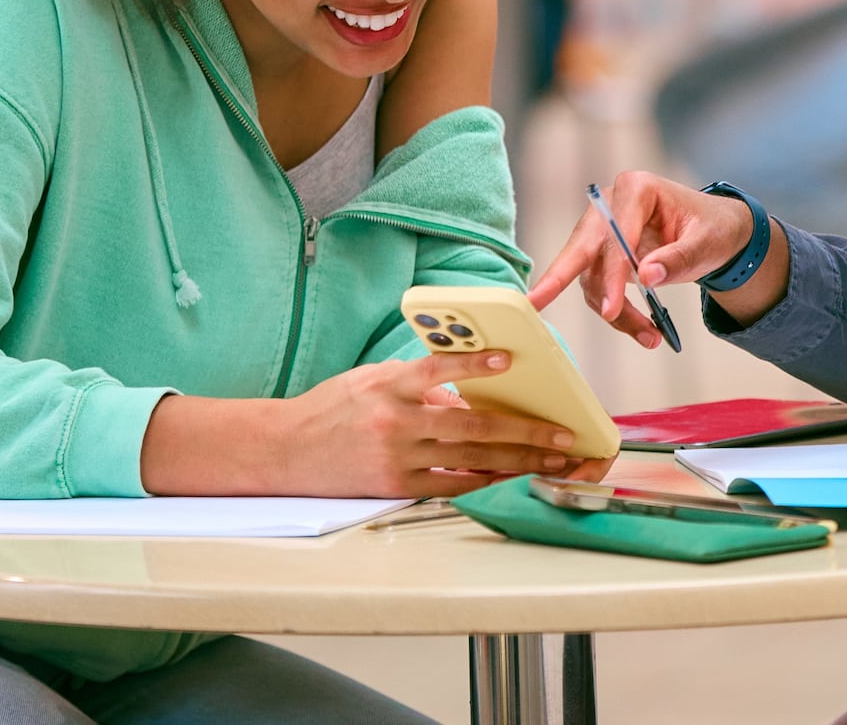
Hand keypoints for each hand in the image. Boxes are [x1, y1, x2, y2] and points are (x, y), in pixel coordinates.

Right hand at [271, 352, 585, 498]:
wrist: (285, 451)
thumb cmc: (332, 410)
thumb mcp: (371, 380)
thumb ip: (417, 385)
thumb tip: (465, 394)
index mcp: (389, 386)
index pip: (438, 369)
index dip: (475, 365)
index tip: (509, 359)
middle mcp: (395, 422)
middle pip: (472, 427)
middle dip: (524, 431)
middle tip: (561, 434)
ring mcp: (397, 459)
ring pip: (470, 460)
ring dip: (517, 461)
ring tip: (551, 459)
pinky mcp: (396, 487)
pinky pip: (451, 486)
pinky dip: (485, 481)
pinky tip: (512, 477)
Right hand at [523, 171, 758, 344]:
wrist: (716, 231)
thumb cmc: (713, 229)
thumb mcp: (707, 243)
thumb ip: (679, 258)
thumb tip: (647, 277)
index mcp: (637, 188)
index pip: (615, 234)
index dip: (612, 274)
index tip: (611, 309)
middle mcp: (611, 204)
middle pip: (581, 246)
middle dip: (560, 278)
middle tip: (535, 303)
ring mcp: (602, 229)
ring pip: (590, 275)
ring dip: (612, 311)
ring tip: (650, 337)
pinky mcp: (602, 253)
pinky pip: (598, 286)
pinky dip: (616, 312)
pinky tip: (643, 330)